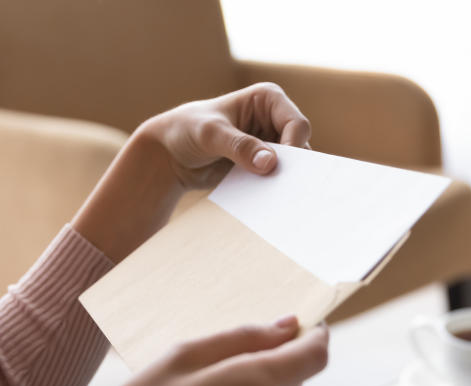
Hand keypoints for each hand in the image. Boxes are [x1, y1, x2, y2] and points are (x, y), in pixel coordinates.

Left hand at [72, 83, 310, 261]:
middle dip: (292, 168)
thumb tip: (269, 163)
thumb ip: (239, 146)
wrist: (170, 154)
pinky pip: (277, 180)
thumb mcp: (210, 135)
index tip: (277, 169)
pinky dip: (273, 190)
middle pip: (301, 147)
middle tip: (286, 190)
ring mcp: (271, 144)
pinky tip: (265, 201)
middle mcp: (275, 120)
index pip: (297, 124)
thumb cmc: (186, 130)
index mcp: (268, 99)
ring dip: (283, 181)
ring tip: (272, 197)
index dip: (294, 147)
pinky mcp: (263, 166)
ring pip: (292, 167)